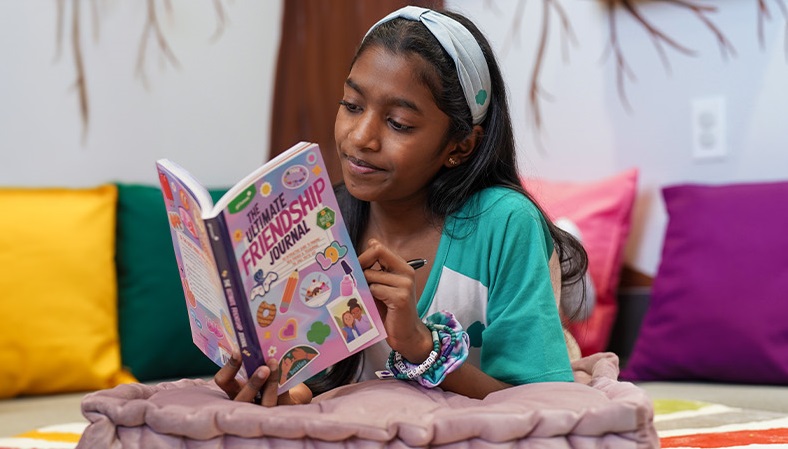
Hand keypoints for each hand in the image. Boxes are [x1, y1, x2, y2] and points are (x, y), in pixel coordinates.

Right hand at [214, 352, 312, 405]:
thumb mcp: (260, 366)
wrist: (290, 392)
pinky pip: (281, 402)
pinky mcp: (280, 411)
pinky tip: (287, 375)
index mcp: (235, 389)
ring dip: (270, 384)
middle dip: (252, 383)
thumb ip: (256, 358)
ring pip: (265, 403)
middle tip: (263, 367)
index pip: (223, 381)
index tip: (238, 351)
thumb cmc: (269, 374)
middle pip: (242, 398)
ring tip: (276, 366)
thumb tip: (260, 338)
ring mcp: (262, 410)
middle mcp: (246, 402)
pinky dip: (283, 387)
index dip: (229, 367)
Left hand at [358, 239, 432, 362]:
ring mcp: (405, 284)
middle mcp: (406, 272)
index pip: (379, 248)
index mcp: (402, 267)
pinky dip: (371, 297)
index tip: (354, 266)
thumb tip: (364, 249)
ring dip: (366, 287)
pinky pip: (375, 289)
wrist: (406, 333)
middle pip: (376, 253)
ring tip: (370, 298)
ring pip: (371, 275)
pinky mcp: (400, 297)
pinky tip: (377, 305)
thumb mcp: (382, 286)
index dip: (363, 255)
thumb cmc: (390, 311)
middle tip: (355, 280)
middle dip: (360, 266)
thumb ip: (376, 269)